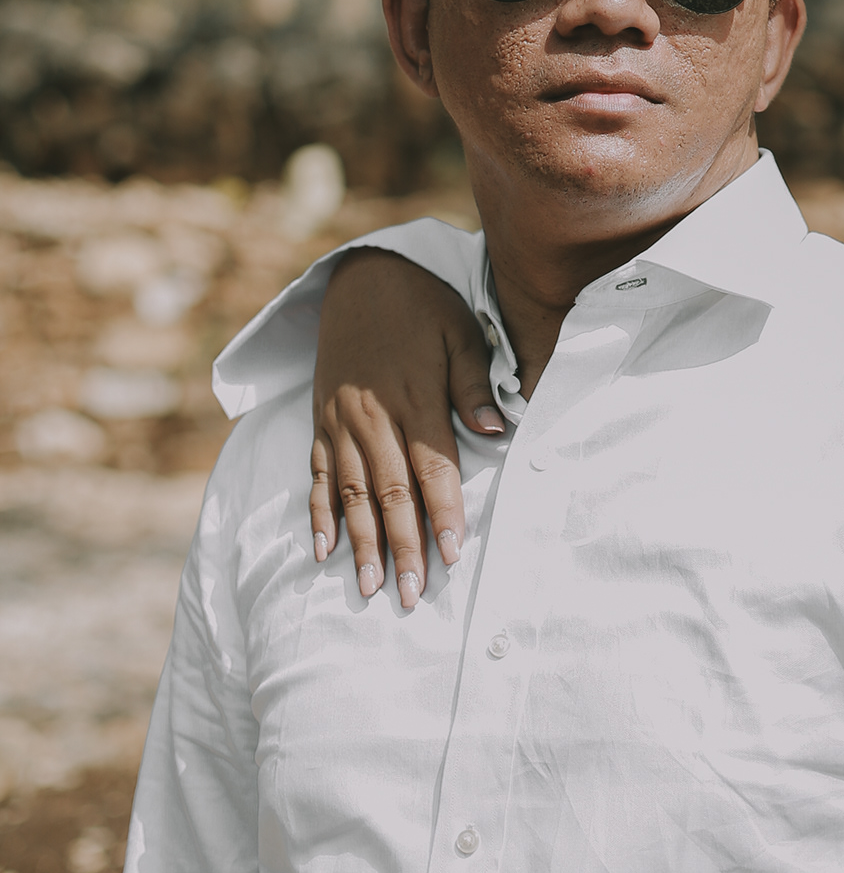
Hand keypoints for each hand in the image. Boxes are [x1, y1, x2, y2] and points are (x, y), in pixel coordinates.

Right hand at [310, 251, 503, 608]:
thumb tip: (497, 429)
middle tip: (411, 595)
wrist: (361, 277)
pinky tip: (324, 550)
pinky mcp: (320, 421)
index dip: (444, 515)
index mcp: (413, 398)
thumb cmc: (423, 306)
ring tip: (368, 587)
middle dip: (401, 548)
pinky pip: (316, 475)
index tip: (453, 556)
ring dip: (360, 544)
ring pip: (350, 494)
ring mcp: (339, 422)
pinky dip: (319, 514)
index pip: (431, 469)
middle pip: (389, 494)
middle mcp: (371, 418)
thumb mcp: (461, 334)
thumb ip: (474, 385)